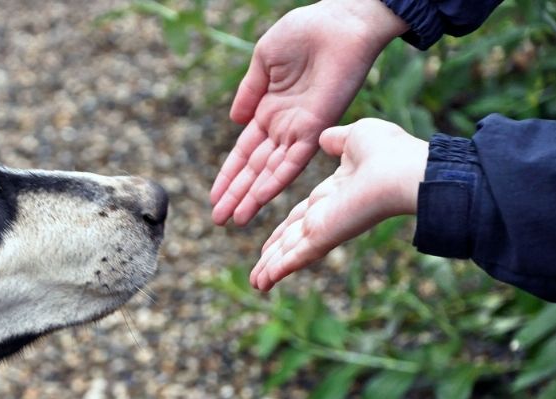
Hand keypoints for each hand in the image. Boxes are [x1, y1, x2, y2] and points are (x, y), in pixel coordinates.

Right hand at [210, 0, 407, 225]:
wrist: (341, 22)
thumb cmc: (304, 32)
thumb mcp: (264, 60)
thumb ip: (249, 93)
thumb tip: (235, 122)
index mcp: (268, 110)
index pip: (244, 151)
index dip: (228, 174)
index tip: (214, 197)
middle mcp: (282, 126)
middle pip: (253, 169)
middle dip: (235, 194)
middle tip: (218, 219)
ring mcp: (299, 130)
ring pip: (270, 172)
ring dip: (251, 196)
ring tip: (234, 220)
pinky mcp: (316, 128)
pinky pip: (294, 161)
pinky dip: (276, 180)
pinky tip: (260, 198)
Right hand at [250, 118, 427, 290]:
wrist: (404, 171)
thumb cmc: (389, 151)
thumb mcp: (356, 137)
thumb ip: (337, 140)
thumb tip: (324, 138)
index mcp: (334, 193)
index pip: (302, 215)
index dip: (285, 228)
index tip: (273, 239)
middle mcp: (328, 214)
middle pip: (293, 238)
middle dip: (274, 253)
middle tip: (260, 270)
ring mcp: (325, 228)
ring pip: (290, 252)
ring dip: (271, 268)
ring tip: (257, 284)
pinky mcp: (324, 237)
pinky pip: (295, 257)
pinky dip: (278, 270)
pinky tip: (264, 282)